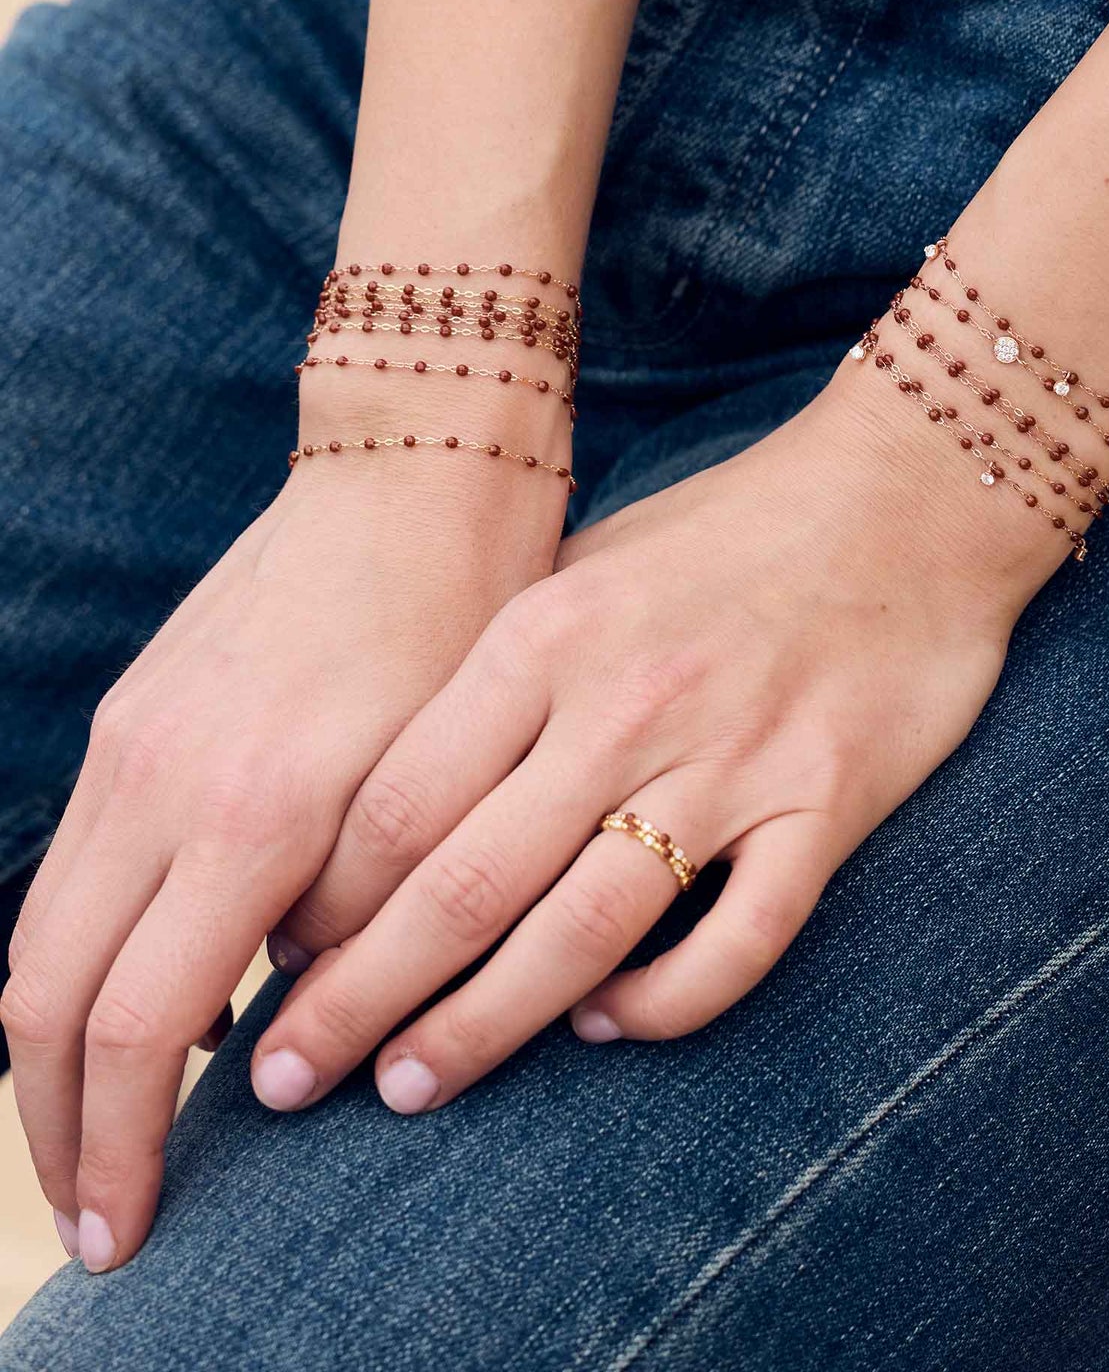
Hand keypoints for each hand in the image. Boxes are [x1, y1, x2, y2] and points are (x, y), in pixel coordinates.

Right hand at [1, 368, 568, 1272]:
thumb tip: (293, 1007)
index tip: (131, 1232)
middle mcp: (163, 779)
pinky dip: (86, 957)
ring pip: (41, 934)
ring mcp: (133, 740)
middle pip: (48, 999)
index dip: (123, 1146)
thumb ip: (361, 904)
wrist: (414, 477)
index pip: (143, 1024)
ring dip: (55, 1052)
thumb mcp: (443, 777)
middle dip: (59, 1126)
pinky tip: (151, 996)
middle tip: (98, 1214)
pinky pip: (74, 866)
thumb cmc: (466, 623)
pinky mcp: (134, 713)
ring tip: (103, 1129)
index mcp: (256, 808)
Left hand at [248, 357, 1075, 1118]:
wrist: (911, 496)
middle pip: (462, 886)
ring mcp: (733, 760)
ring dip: (481, 1027)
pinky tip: (612, 1026)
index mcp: (548, 636)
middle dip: (356, 998)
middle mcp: (627, 703)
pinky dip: (666, 1004)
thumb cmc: (732, 531)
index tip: (281, 966)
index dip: (323, 906)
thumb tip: (393, 800)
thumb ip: (501, 668)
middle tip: (289, 1075)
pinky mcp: (828, 805)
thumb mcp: (591, 563)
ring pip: (582, 934)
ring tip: (410, 1086)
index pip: (397, 805)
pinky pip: (738, 943)